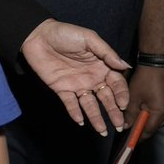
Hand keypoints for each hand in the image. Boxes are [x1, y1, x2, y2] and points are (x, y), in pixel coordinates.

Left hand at [20, 19, 129, 133]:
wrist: (38, 36)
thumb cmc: (66, 33)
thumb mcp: (89, 39)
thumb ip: (106, 52)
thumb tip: (125, 66)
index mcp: (102, 66)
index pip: (116, 84)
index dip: (121, 94)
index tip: (124, 104)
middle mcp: (92, 78)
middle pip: (106, 98)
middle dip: (113, 111)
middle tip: (119, 125)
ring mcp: (77, 84)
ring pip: (89, 104)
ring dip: (96, 117)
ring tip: (102, 130)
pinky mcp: (61, 88)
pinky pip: (69, 103)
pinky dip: (75, 112)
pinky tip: (81, 121)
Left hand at [127, 65, 163, 139]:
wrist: (158, 64)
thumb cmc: (144, 80)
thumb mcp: (133, 98)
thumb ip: (129, 114)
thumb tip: (125, 127)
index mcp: (159, 112)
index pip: (148, 131)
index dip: (138, 137)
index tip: (130, 142)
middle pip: (154, 126)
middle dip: (143, 129)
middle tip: (130, 131)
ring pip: (158, 119)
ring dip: (148, 121)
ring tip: (135, 121)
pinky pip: (162, 112)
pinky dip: (153, 113)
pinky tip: (144, 110)